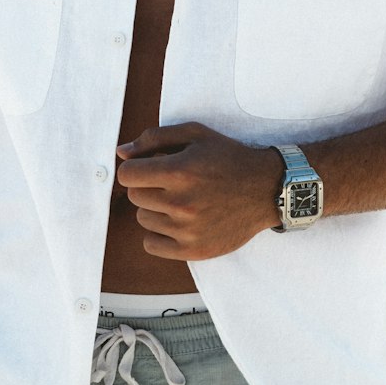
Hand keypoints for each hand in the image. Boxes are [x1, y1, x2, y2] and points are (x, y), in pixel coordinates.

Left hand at [116, 122, 281, 261]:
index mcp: (179, 171)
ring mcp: (187, 230)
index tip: (148, 168)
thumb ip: (154, 139)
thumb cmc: (227, 157)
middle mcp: (181, 203)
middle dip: (147, 186)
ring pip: (143, 219)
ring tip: (181, 200)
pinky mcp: (193, 250)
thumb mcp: (195, 134)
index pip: (127, 175)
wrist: (265, 189)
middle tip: (171, 182)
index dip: (135, 168)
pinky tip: (178, 221)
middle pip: (135, 196)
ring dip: (155, 208)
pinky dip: (159, 233)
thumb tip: (120, 153)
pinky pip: (151, 245)